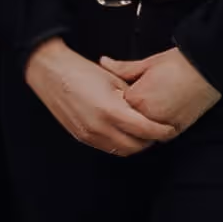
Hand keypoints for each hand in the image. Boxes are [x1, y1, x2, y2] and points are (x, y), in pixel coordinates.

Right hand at [23, 40, 160, 154]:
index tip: (171, 128)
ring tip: (143, 132)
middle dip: (150, 140)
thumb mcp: (114, 80)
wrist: (51, 73)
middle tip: (159, 131)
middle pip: (135, 146)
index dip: (162, 132)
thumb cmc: (82, 71)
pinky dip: (120, 143)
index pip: (145, 130)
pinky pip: (107, 147)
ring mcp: (88, 135)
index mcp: (110, 110)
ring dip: (135, 144)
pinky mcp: (81, 137)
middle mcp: (99, 127)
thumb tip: (149, 110)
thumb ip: (133, 98)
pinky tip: (124, 132)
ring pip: (121, 150)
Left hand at [107, 46, 221, 144]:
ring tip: (154, 104)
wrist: (208, 69)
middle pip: (129, 120)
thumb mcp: (148, 63)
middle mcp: (147, 116)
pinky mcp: (176, 130)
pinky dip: (158, 128)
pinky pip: (159, 135)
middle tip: (143, 97)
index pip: (117, 105)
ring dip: (143, 123)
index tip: (126, 91)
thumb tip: (104, 62)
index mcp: (137, 98)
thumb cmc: (181, 64)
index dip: (120, 97)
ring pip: (143, 131)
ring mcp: (162, 125)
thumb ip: (123, 68)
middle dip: (131, 112)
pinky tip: (162, 112)